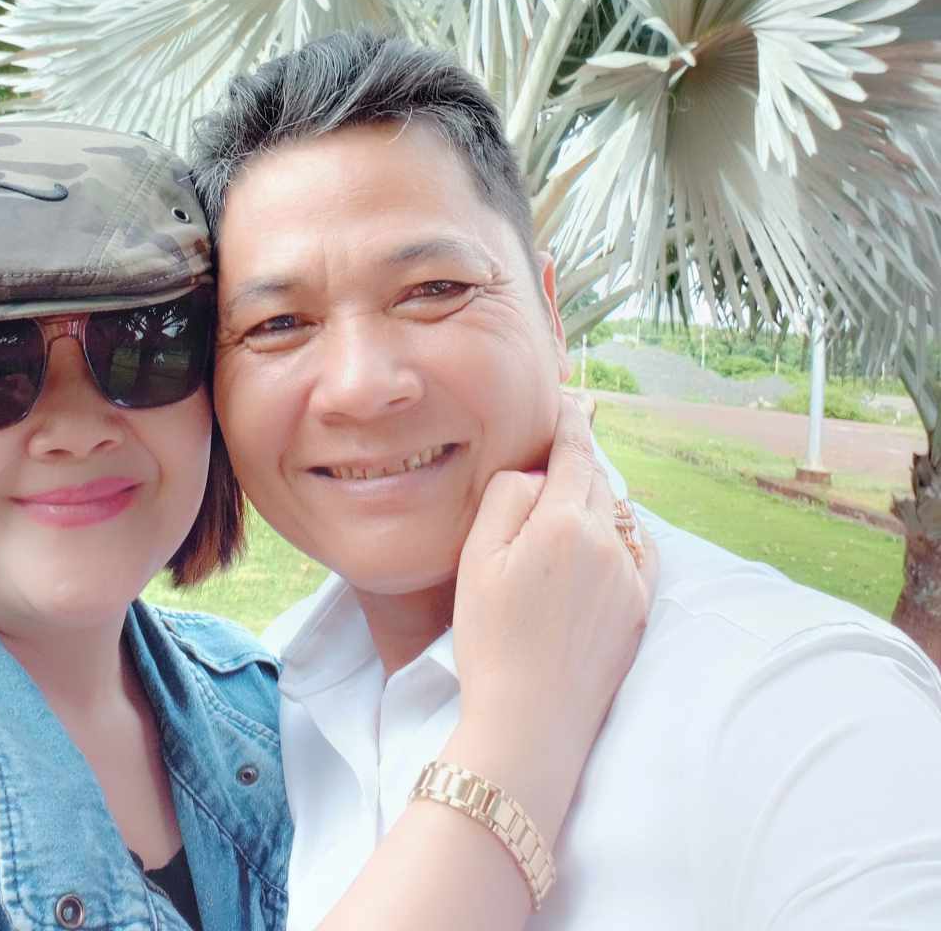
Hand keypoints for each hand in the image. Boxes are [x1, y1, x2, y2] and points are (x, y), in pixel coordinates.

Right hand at [444, 393, 656, 844]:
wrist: (530, 722)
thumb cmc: (490, 638)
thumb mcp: (478, 557)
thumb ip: (509, 496)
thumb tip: (539, 473)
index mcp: (565, 522)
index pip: (574, 452)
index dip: (570, 420)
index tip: (569, 396)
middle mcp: (609, 542)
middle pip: (596, 481)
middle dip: (578, 462)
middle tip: (557, 450)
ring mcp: (630, 577)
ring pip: (617, 515)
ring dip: (596, 501)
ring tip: (566, 505)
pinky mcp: (640, 609)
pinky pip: (638, 552)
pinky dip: (620, 537)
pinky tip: (599, 545)